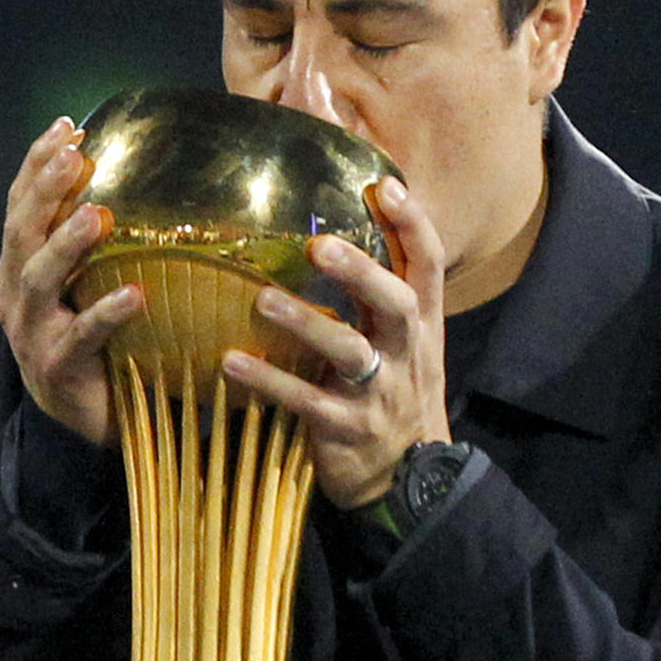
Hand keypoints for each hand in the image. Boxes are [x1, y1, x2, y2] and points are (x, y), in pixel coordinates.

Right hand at [0, 115, 144, 446]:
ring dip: (66, 243)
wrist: (86, 418)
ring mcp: (32, 334)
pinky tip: (135, 295)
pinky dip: (105, 314)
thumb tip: (152, 177)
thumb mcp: (91, 282)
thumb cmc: (100, 338)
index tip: (66, 126)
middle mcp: (17, 297)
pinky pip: (81, 337)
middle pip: (21, 233)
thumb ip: (103, 240)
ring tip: (96, 214)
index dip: (37, 164)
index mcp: (20, 268)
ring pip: (38, 280)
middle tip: (73, 155)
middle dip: (44, 189)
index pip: (21, 205)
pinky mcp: (57, 370)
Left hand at [221, 176, 448, 508]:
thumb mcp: (405, 340)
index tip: (383, 184)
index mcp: (422, 322)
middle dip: (362, 272)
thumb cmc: (396, 390)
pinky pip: (307, 402)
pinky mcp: (346, 427)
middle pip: (396, 302)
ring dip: (306, 323)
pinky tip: (232, 363)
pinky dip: (270, 381)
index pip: (429, 263)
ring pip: (349, 352)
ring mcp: (379, 391)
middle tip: (320, 246)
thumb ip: (382, 290)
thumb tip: (341, 228)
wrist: (409, 476)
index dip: (411, 222)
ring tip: (263, 300)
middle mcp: (407, 351)